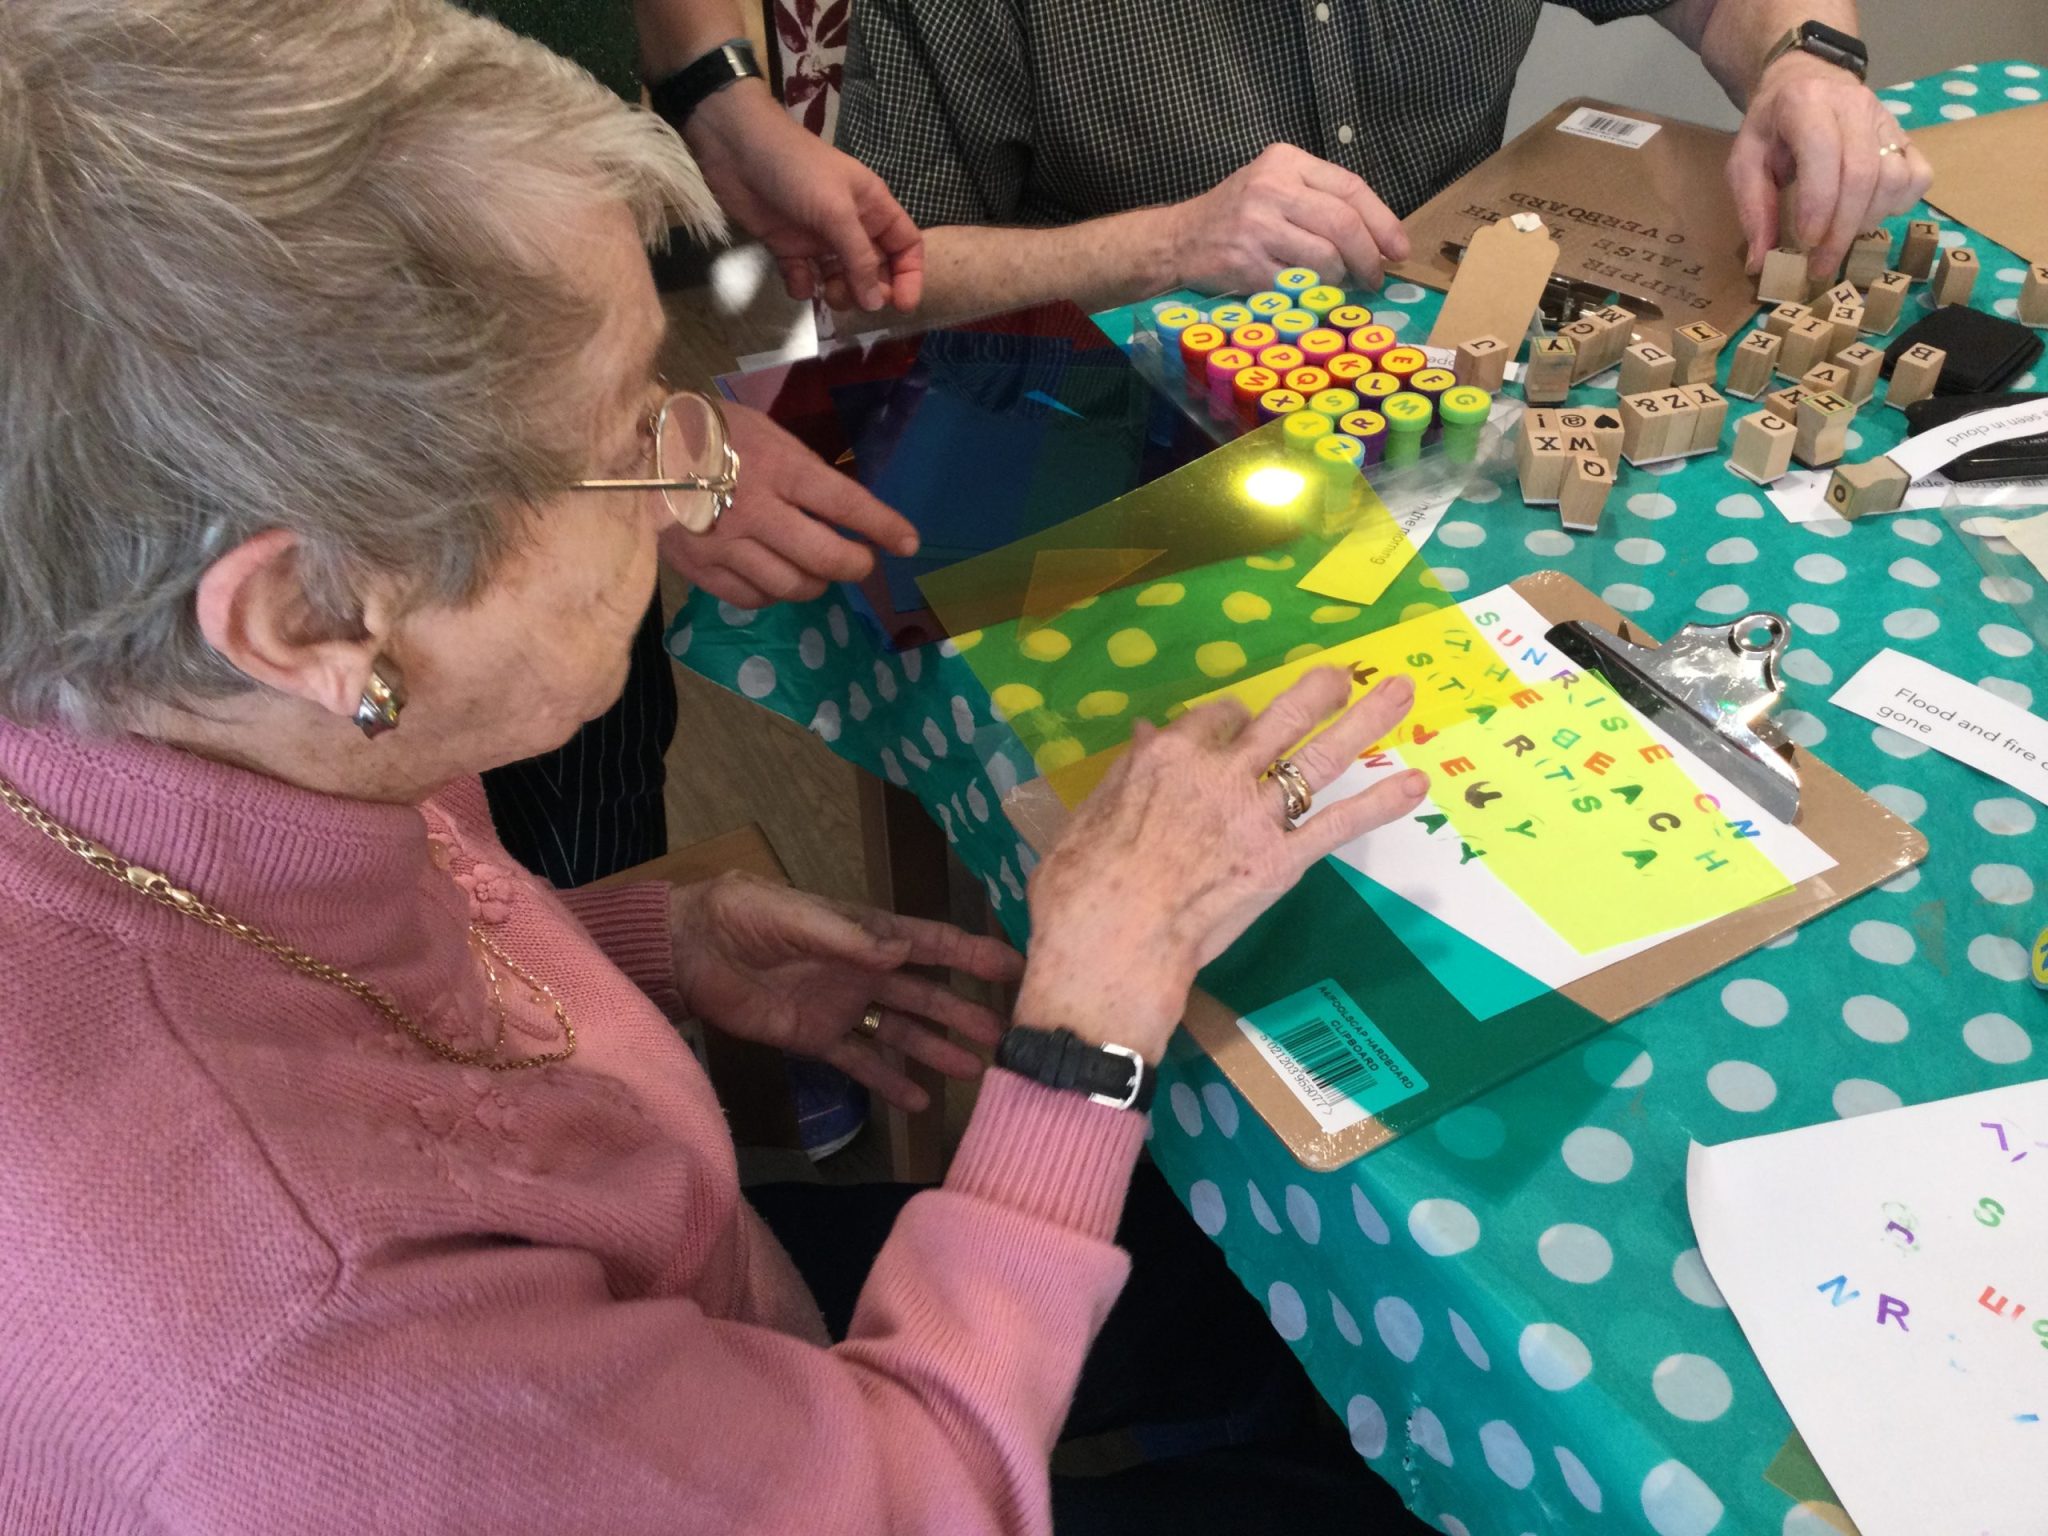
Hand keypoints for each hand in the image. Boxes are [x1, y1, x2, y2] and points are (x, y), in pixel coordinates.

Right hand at [660, 402, 918, 606]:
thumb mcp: (765, 433)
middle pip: (824, 557)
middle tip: (861, 562)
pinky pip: (754, 598)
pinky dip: (775, 594)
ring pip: (792, 586)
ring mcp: (726, 544)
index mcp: (777, 466)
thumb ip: (802, 471)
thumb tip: (843, 512)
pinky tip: (776, 578)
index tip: (908, 542)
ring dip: (817, 583)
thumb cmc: (710, 432)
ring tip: (819, 571)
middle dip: (855, 565)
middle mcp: (755, 510)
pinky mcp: (701, 569)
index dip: (882, 526)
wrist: (635, 449)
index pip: (844, 504)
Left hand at [672, 873, 1022, 1112]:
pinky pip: (860, 1063)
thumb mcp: (795, 916)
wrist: (691, 948)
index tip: (1016, 966)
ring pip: (902, 1030)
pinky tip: (919, 1103)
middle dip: (964, 1012)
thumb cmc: (745, 915)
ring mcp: (842, 1007)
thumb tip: (903, 951)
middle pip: (927, 993)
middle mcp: (865, 971)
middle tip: (1005, 1035)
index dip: (973, 954)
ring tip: (974, 1071)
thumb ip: (849, 937)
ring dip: (936, 1050)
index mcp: (867, 933)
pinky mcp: (815, 1039)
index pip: (931, 943)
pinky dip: (889, 1082)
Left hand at [682, 80, 923, 311]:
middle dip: (869, 289)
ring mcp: (818, 237)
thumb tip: (876, 304)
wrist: (737, 149)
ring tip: (825, 291)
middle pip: (874, 269)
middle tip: (853, 298)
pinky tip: (796, 281)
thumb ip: (860, 258)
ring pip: (840, 278)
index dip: (909, 275)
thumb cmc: (798, 171)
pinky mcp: (788, 246)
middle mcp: (851, 225)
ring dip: (837, 292)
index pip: (906, 245)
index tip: (901, 305)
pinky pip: (803, 277)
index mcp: (873, 208)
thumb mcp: (837, 212)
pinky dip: (802, 286)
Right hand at [1016, 670, 1426, 1060]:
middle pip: (1279, 719)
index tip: (1242, 722)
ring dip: (1364, 721)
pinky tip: (1416, 784)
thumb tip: (1144, 731)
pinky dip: (1380, 803)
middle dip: (1316, 693)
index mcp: (1167, 757)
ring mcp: (1256, 815)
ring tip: (1398, 692)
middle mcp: (1220, 773)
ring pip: (1320, 757)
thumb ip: (1125, 773)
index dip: (1233, 719)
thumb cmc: (1081, 888)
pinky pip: (1339, 825)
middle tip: (1342, 677)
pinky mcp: (1282, 860)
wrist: (1114, 946)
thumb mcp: (1087, 817)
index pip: (1215, 720)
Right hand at [1163, 143, 1411, 294]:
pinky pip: (1298, 285)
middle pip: (1343, 224)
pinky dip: (1312, 294)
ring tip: (1338, 285)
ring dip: (1340, 279)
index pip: (1350, 188)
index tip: (1399, 250)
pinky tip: (1310, 294)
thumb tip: (1379, 239)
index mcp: (1285, 161)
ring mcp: (1257, 226)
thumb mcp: (1275, 185)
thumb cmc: (1237, 215)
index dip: (1383, 222)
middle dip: (1369, 257)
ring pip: (1325, 258)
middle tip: (1377, 277)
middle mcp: (1271, 188)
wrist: (1178, 239)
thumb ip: (1320, 200)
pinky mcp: (1246, 263)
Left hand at [1727, 52, 1932, 277]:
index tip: (1805, 244)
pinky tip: (1868, 214)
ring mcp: (1886, 118)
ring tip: (1839, 236)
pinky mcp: (1907, 133)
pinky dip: (1898, 205)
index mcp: (1807, 104)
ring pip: (1894, 178)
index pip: (1824, 154)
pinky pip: (1918, 176)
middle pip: (1863, 174)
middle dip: (1841, 230)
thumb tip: (1761, 264)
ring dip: (1867, 221)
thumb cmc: (1772, 128)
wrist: (1805, 82)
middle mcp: (1854, 105)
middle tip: (1821, 263)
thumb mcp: (1745, 162)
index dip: (1818, 205)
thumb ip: (1752, 209)